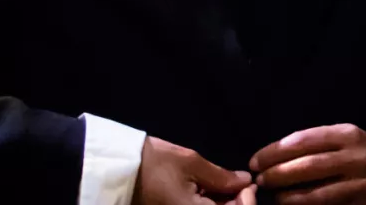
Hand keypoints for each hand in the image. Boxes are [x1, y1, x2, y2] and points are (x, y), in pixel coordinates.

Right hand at [135, 136, 251, 204]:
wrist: (116, 170)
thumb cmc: (152, 163)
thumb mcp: (191, 164)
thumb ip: (222, 177)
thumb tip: (245, 182)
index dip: (247, 201)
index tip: (249, 185)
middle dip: (235, 203)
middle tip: (240, 184)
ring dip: (222, 204)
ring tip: (226, 186)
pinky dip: (206, 204)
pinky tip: (210, 193)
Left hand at [249, 123, 365, 204]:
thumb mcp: (348, 137)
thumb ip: (318, 142)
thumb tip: (275, 154)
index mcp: (348, 135)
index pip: (303, 141)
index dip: (274, 152)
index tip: (256, 160)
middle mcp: (355, 158)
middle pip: (306, 167)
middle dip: (276, 175)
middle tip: (260, 180)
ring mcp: (359, 185)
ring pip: (315, 195)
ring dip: (287, 198)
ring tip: (273, 197)